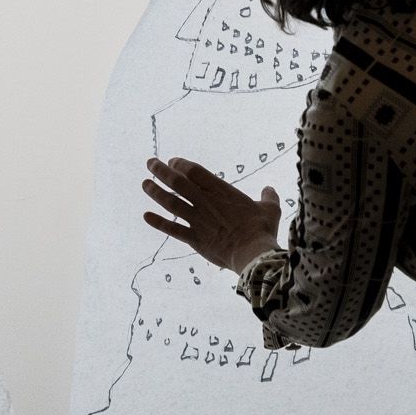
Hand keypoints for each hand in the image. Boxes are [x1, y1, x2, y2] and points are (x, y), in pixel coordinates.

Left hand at [142, 156, 281, 272]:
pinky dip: (158, 222)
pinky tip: (146, 216)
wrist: (252, 253)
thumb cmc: (262, 230)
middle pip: (177, 182)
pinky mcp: (194, 238)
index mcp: (221, 191)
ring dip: (155, 192)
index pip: (194, 171)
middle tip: (150, 163)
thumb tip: (270, 189)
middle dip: (161, 171)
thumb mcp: (269, 209)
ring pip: (170, 202)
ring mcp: (197, 220)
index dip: (181, 164)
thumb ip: (268, 197)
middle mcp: (205, 202)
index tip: (172, 161)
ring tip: (145, 183)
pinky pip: (172, 229)